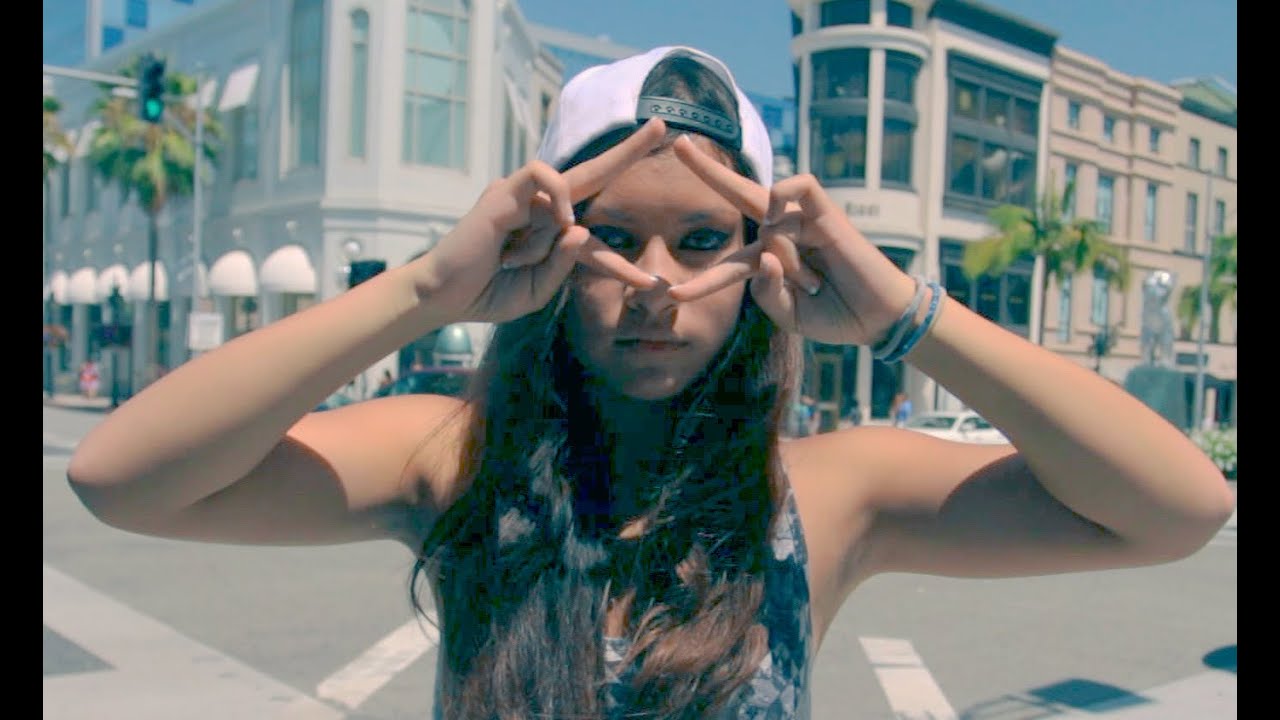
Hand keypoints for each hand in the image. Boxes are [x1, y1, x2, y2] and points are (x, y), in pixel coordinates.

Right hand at [415, 119, 669, 324]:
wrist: (446, 296)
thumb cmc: (488, 294)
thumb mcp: (538, 289)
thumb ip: (564, 264)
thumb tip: (579, 227)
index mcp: (554, 239)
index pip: (598, 246)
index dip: (622, 268)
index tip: (652, 287)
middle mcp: (543, 210)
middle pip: (594, 174)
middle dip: (628, 151)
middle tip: (663, 127)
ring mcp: (524, 197)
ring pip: (565, 203)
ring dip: (543, 243)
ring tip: (511, 260)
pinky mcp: (505, 190)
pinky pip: (545, 176)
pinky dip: (556, 198)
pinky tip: (555, 221)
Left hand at [667, 135, 916, 345]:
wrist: (875, 317)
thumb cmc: (833, 315)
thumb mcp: (788, 314)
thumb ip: (766, 292)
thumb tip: (764, 252)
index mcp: (765, 263)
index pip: (724, 266)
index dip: (700, 282)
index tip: (670, 293)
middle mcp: (779, 234)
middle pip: (737, 193)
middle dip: (707, 170)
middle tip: (677, 144)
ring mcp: (802, 221)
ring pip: (768, 220)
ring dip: (786, 258)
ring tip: (812, 281)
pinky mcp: (827, 212)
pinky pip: (799, 186)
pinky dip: (785, 194)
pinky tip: (781, 213)